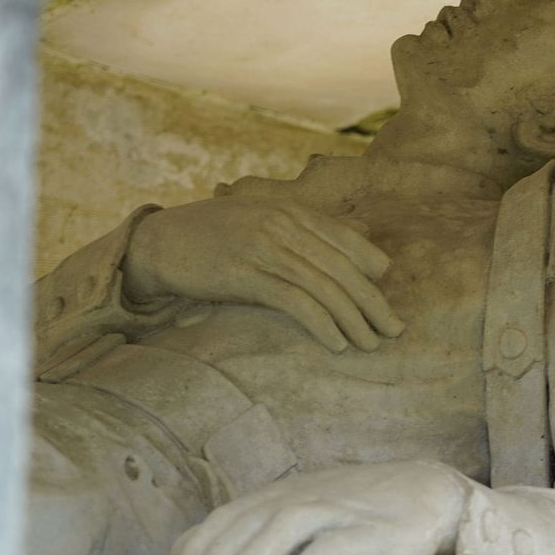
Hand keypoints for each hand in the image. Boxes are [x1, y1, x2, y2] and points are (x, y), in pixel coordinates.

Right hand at [122, 196, 403, 352]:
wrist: (158, 243)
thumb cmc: (216, 237)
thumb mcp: (264, 222)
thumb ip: (309, 229)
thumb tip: (363, 239)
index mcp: (291, 210)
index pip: (347, 239)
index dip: (374, 269)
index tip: (388, 297)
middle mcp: (284, 224)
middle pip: (343, 268)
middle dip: (374, 302)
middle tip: (395, 330)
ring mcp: (265, 248)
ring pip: (325, 287)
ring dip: (354, 320)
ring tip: (371, 344)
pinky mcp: (246, 275)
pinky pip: (296, 301)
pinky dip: (322, 324)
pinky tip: (337, 343)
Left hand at [163, 461, 468, 554]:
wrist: (425, 494)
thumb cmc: (360, 510)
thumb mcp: (308, 512)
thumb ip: (265, 529)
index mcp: (283, 495)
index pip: (228, 516)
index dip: (197, 547)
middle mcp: (302, 498)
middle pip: (248, 521)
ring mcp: (333, 512)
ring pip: (286, 525)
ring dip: (255, 553)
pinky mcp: (363, 531)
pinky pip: (331, 549)